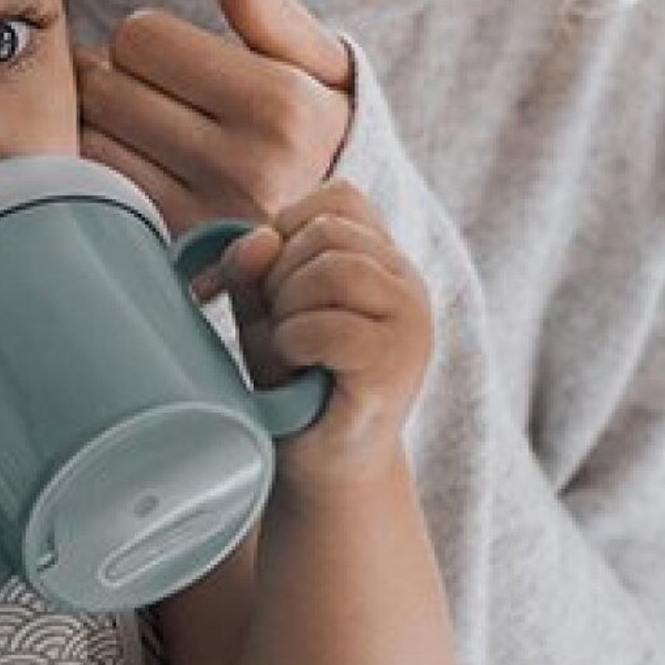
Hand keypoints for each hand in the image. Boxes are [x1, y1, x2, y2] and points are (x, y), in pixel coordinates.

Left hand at [78, 0, 353, 231]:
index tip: (178, 63)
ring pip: (87, 143)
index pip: (140, 36)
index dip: (149, 40)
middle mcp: (247, 169)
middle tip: (154, 100)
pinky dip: (97, 180)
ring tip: (145, 141)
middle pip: (104, 87)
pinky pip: (92, 196)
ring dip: (101, 133)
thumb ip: (264, 3)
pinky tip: (134, 180)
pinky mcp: (171, 261)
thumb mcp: (315, 63)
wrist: (332, 240)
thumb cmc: (317, 129)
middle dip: (118, 81)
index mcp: (280, 103)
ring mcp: (205, 224)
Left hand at [201, 180, 432, 484]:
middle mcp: (408, 281)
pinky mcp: (399, 365)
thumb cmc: (294, 382)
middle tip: (283, 328)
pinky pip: (333, 327)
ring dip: (289, 310)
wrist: (323, 468)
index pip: (338, 196)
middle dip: (280, 277)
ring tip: (292, 349)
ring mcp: (411, 322)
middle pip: (328, 231)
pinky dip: (297, 343)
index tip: (273, 283)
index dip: (287, 229)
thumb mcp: (263, 308)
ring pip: (334, 269)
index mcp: (382, 257)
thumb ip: (253, 265)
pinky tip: (300, 368)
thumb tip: (257, 240)